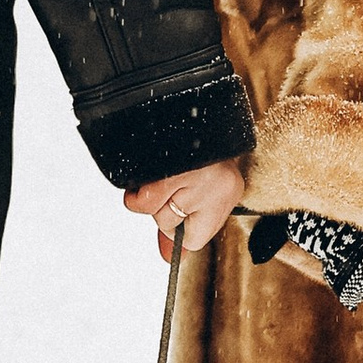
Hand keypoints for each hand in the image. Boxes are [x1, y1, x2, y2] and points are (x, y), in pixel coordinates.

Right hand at [125, 157, 246, 258]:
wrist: (188, 104)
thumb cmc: (196, 152)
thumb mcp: (202, 192)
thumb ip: (184, 230)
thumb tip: (167, 258)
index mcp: (227, 191)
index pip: (194, 240)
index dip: (179, 228)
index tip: (178, 205)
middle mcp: (212, 186)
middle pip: (167, 225)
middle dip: (162, 207)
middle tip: (172, 180)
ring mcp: (189, 175)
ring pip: (152, 212)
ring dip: (148, 197)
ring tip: (161, 172)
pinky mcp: (163, 166)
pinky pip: (139, 201)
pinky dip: (135, 191)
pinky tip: (147, 170)